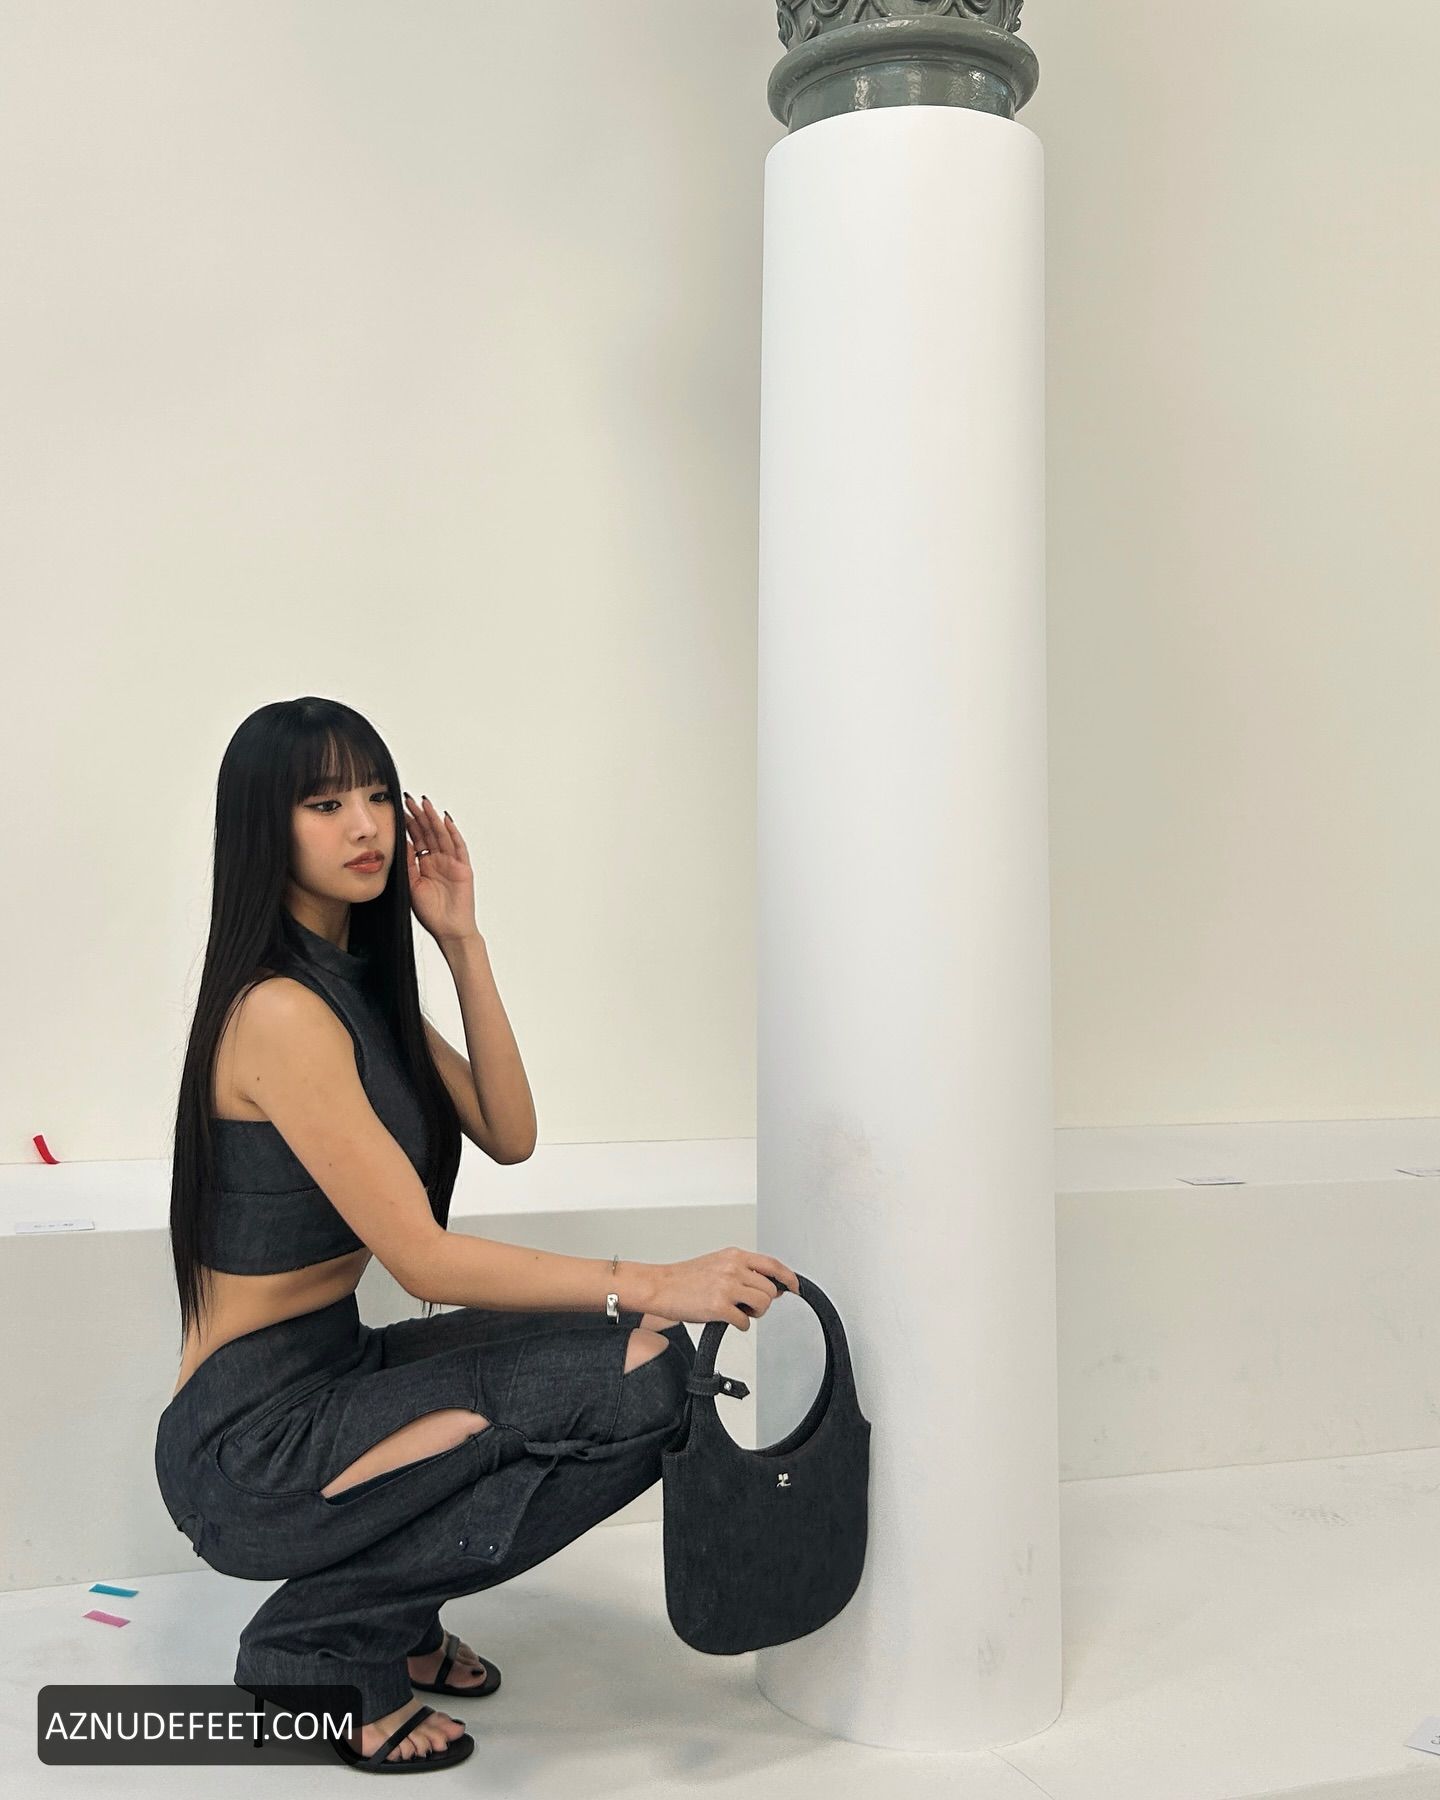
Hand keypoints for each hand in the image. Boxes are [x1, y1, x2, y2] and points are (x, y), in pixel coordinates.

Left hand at [402, 794, 479, 945]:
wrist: (448, 930)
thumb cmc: (430, 913)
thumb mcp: (411, 885)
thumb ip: (407, 864)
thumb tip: (400, 842)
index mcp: (425, 864)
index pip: (416, 839)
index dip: (408, 824)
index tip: (398, 809)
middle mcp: (438, 860)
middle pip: (428, 832)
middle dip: (419, 815)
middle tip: (408, 799)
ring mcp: (452, 862)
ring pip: (442, 835)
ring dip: (433, 819)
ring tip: (424, 803)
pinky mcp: (463, 868)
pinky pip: (458, 847)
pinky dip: (453, 832)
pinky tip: (446, 819)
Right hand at [644, 1248, 799, 1330]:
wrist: (660, 1286)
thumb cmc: (685, 1278)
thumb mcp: (717, 1263)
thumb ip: (742, 1270)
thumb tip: (768, 1285)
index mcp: (734, 1256)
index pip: (772, 1264)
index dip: (788, 1277)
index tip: (795, 1287)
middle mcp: (733, 1268)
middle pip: (769, 1289)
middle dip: (764, 1302)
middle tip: (748, 1306)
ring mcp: (727, 1287)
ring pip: (762, 1304)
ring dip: (754, 1314)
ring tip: (739, 1312)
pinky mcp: (719, 1307)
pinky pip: (745, 1322)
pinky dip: (740, 1324)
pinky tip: (728, 1319)